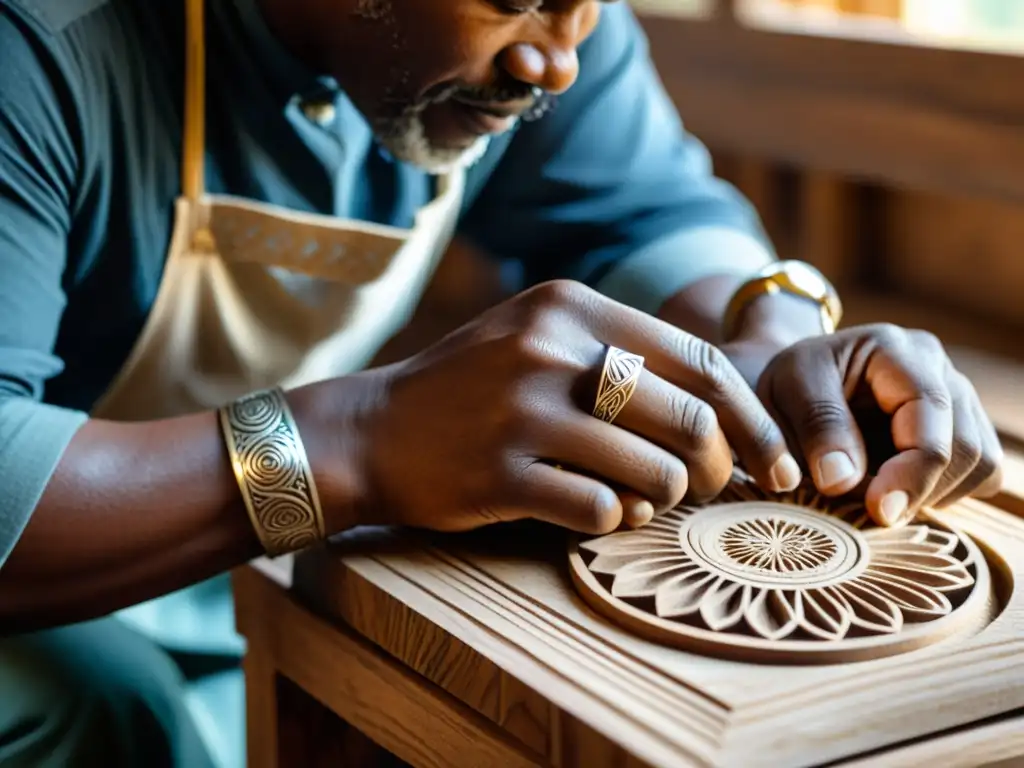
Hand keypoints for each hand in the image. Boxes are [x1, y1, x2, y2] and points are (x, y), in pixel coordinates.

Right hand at [345, 280, 801, 534]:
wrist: (371, 431)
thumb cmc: (470, 389)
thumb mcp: (538, 337)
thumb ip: (621, 353)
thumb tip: (723, 409)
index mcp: (570, 306)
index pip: (700, 362)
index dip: (752, 418)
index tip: (774, 461)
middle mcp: (550, 348)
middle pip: (689, 419)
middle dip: (717, 467)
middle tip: (711, 489)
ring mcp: (523, 411)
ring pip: (654, 472)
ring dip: (664, 498)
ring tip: (642, 498)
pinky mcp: (500, 473)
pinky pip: (600, 511)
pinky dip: (615, 520)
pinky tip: (598, 512)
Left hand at [743, 323, 1003, 526]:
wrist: (797, 386)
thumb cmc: (788, 388)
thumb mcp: (780, 395)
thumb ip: (815, 429)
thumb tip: (843, 480)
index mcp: (890, 348)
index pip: (930, 410)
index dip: (911, 469)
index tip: (877, 510)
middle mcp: (935, 366)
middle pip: (964, 445)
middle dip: (919, 490)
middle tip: (871, 513)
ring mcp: (955, 396)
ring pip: (979, 462)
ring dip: (933, 494)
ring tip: (878, 495)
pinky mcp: (962, 426)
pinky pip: (980, 473)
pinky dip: (945, 493)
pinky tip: (900, 489)